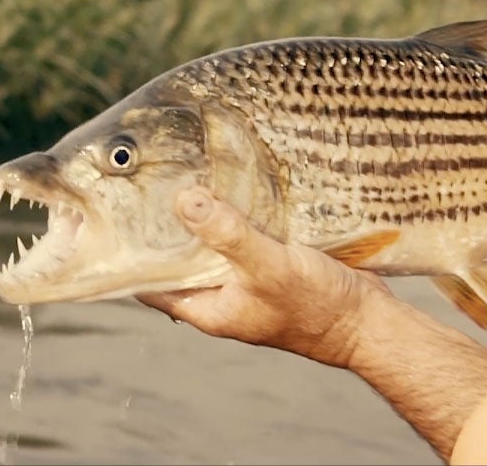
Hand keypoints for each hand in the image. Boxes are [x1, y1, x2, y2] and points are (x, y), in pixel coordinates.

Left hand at [136, 187, 390, 367]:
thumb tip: (184, 200)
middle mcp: (225, 292)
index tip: (118, 213)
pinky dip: (246, 209)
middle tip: (157, 176)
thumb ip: (227, 236)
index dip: (133, 252)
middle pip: (185, 254)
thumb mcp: (266, 268)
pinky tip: (243, 178)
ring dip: (212, 209)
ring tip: (194, 167)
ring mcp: (251, 275)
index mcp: (209, 307)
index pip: (152, 281)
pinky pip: (252, 231)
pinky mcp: (278, 259)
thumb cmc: (316, 306)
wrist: (368, 319)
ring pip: (219, 238)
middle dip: (173, 221)